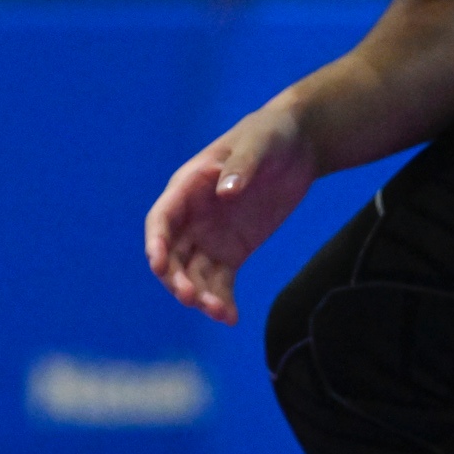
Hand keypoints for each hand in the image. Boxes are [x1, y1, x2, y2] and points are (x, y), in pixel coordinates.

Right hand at [145, 102, 317, 325]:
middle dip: (177, 278)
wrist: (298, 146)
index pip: (161, 219)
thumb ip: (241, 166)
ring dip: (201, 296)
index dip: (156, 243)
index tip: (159, 265)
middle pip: (172, 254)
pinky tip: (231, 318)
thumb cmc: (271, 134)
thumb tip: (224, 192)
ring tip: (220, 313)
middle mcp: (192, 216)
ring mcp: (210, 237)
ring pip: (194, 274)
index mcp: (188, 186)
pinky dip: (222, 300)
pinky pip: (220, 282)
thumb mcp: (259, 144)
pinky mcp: (232, 252)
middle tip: (193, 297)